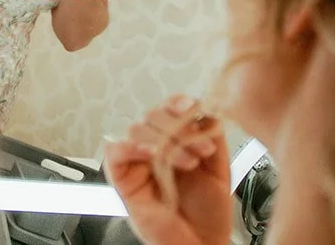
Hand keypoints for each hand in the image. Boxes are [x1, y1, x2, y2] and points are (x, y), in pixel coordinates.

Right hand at [103, 95, 232, 244]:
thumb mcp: (219, 169)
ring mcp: (136, 161)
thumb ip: (214, 138)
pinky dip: (132, 148)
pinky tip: (152, 155)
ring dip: (165, 141)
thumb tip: (210, 111)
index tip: (193, 107)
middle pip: (153, 116)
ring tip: (188, 163)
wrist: (201, 244)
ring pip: (137, 130)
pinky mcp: (121, 177)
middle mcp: (153, 147)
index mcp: (175, 140)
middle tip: (201, 149)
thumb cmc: (208, 214)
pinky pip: (115, 152)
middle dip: (180, 129)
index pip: (168, 108)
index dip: (178, 103)